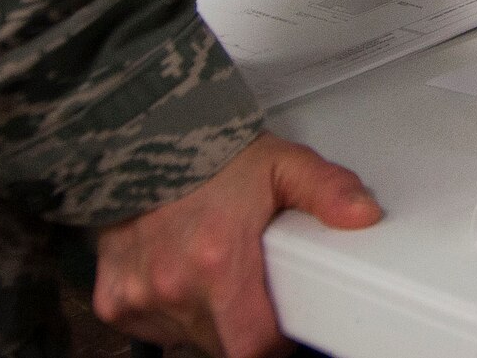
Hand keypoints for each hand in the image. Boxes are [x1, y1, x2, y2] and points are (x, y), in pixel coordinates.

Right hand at [93, 133, 380, 357]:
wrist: (141, 139)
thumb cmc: (212, 155)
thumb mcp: (283, 165)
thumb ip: (328, 191)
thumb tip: (363, 215)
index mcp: (220, 260)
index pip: (254, 346)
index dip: (273, 341)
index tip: (282, 322)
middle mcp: (175, 284)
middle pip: (221, 344)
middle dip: (242, 325)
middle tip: (249, 285)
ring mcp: (140, 295)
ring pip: (187, 336)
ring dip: (206, 317)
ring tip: (214, 270)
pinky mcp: (113, 298)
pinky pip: (150, 327)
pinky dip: (169, 310)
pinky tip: (180, 273)